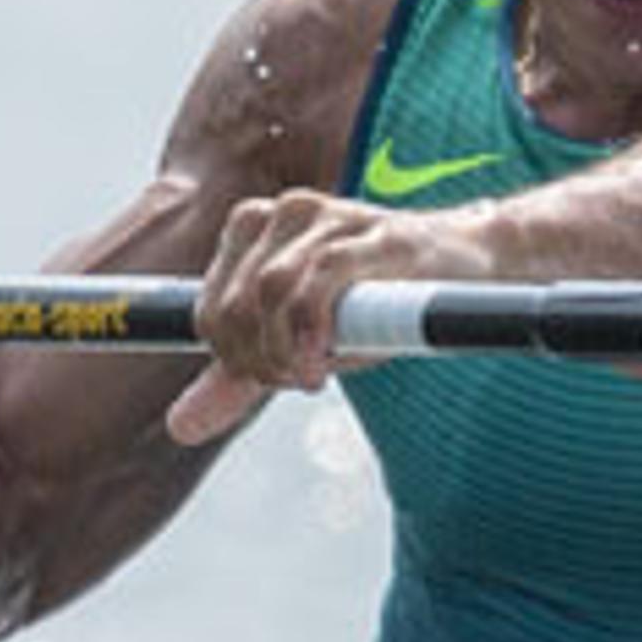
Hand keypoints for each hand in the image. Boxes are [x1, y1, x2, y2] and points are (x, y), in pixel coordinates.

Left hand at [168, 189, 501, 443]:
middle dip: (259, 361)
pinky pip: (320, 277)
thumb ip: (238, 378)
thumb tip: (178, 427)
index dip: (233, 360)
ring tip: (314, 373)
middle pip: (234, 305)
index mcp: (253, 233)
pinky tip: (326, 359)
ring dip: (284, 350)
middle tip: (299, 380)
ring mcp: (325, 217)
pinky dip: (313, 328)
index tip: (272, 380)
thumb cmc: (374, 303)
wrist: (463, 267)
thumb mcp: (296, 343)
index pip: (209, 311)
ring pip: (269, 291)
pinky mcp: (371, 232)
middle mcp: (281, 214)